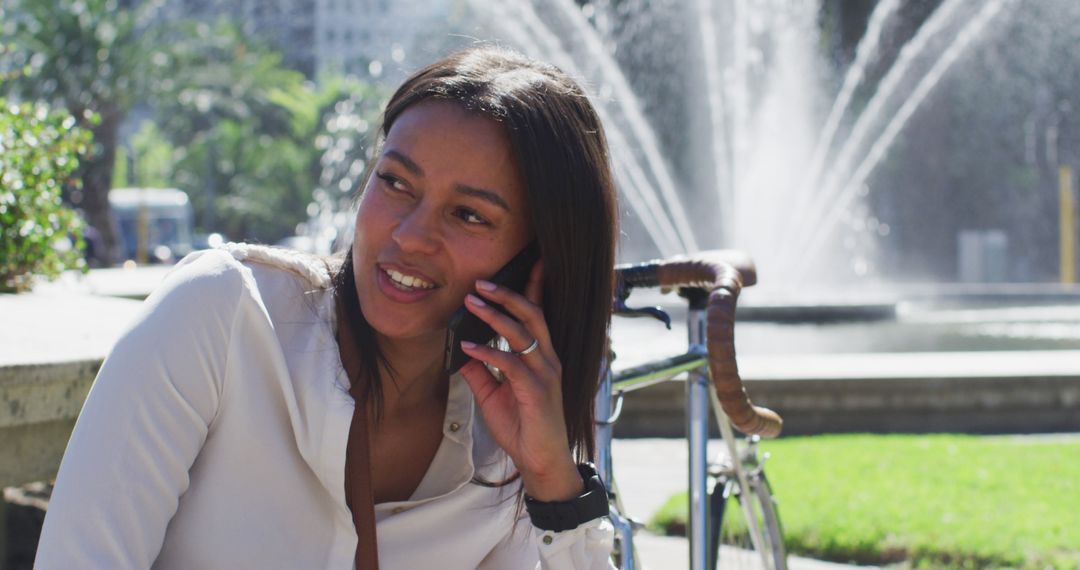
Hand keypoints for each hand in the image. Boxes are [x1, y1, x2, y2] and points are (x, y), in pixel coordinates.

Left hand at [458, 261, 583, 501]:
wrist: (541, 462)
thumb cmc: (523, 428)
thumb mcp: (494, 396)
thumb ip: (481, 372)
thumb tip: (462, 351)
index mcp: (541, 358)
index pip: (539, 315)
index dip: (534, 288)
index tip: (529, 263)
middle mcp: (547, 360)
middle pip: (532, 315)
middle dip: (508, 294)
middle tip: (481, 281)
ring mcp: (545, 374)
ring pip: (523, 333)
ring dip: (495, 315)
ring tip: (471, 302)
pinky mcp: (536, 391)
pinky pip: (510, 364)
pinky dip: (487, 353)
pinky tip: (468, 348)